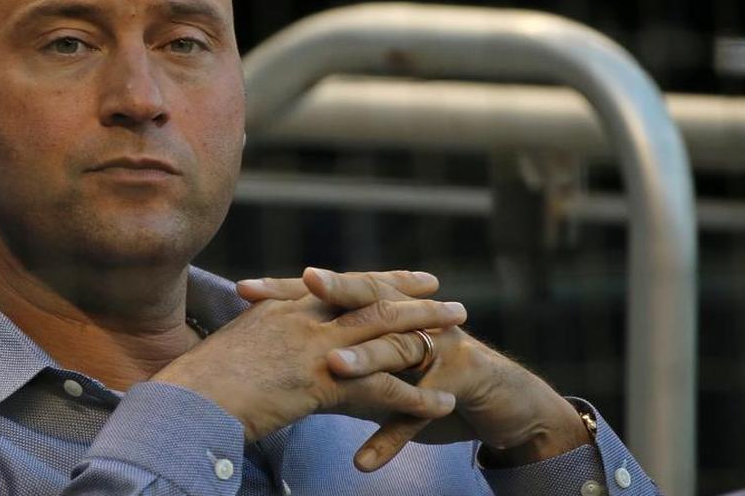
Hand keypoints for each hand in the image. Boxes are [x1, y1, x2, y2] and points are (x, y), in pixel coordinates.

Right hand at [151, 271, 467, 445]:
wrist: (188, 401)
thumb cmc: (199, 385)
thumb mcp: (233, 350)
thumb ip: (260, 342)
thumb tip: (269, 346)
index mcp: (283, 308)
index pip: (340, 285)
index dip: (376, 280)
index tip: (407, 275)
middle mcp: (304, 318)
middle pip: (370, 299)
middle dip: (413, 296)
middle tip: (448, 295)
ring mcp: (315, 346)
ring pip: (385, 333)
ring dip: (427, 334)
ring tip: (462, 336)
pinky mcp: (323, 380)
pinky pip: (383, 387)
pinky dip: (416, 397)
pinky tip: (442, 404)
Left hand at [239, 268, 591, 470]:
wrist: (498, 400)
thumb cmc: (422, 380)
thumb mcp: (373, 367)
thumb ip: (332, 362)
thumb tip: (270, 365)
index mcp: (382, 310)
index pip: (332, 293)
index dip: (289, 288)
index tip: (246, 287)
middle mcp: (409, 319)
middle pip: (369, 299)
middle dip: (336, 290)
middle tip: (305, 282)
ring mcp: (437, 347)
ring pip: (398, 350)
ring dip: (366, 361)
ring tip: (333, 369)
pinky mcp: (458, 384)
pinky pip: (420, 413)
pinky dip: (392, 437)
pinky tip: (363, 462)